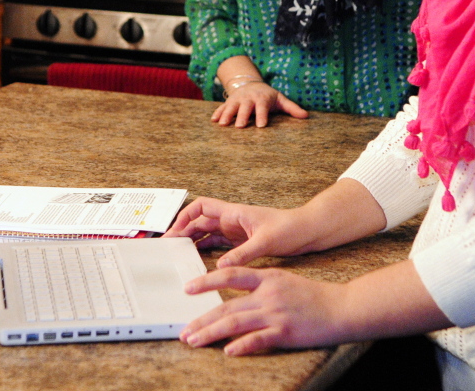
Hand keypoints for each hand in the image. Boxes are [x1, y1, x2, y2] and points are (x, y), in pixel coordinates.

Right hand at [165, 197, 313, 266]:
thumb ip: (242, 254)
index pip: (202, 207)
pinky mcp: (242, 241)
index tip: (174, 230)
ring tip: (177, 253)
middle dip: (183, 230)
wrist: (307, 231)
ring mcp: (236, 230)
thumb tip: (220, 267)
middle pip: (200, 221)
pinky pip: (218, 244)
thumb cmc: (290, 228)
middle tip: (168, 246)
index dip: (185, 215)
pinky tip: (198, 259)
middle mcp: (232, 220)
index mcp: (235, 213)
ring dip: (192, 240)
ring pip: (207, 233)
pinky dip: (205, 249)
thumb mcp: (265, 241)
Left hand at [179, 260, 453, 355]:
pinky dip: (241, 346)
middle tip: (183, 329)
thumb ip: (262, 286)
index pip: (232, 276)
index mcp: (269, 278)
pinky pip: (258, 340)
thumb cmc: (315, 296)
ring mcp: (276, 313)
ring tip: (194, 340)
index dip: (207, 281)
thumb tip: (236, 297)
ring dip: (211, 332)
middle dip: (202, 318)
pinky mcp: (285, 332)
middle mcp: (269, 294)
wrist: (343, 307)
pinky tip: (227, 352)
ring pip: (235, 322)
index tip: (188, 288)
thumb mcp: (286, 281)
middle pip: (227, 305)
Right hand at [211, 81, 307, 127]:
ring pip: (231, 106)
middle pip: (245, 107)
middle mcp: (249, 98)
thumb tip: (306, 116)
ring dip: (227, 114)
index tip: (261, 126)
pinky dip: (217, 113)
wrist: (252, 84)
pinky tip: (213, 121)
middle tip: (239, 126)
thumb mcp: (281, 100)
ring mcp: (237, 99)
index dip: (262, 115)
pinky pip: (222, 107)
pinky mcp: (229, 101)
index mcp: (262, 98)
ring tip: (223, 124)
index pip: (262, 107)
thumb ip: (292, 108)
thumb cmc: (269, 96)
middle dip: (242, 116)